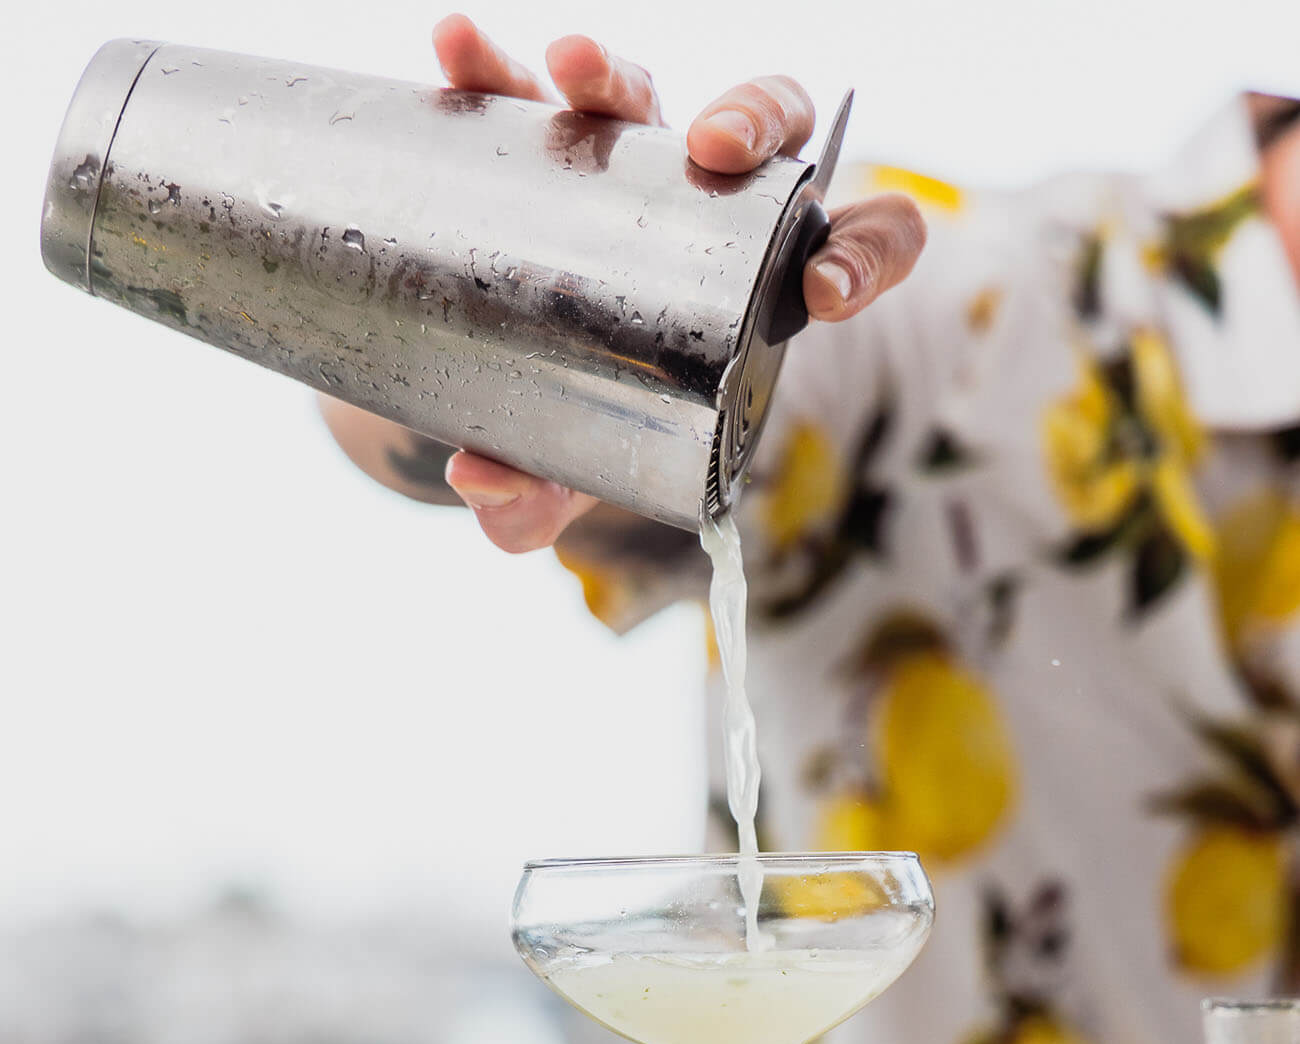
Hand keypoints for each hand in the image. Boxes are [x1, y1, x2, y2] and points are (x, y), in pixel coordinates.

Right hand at [434, 14, 925, 550]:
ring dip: (612, 73)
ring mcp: (630, 163)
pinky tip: (455, 54)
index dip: (866, 254)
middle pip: (770, 128)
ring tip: (568, 72)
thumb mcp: (572, 477)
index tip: (827, 294)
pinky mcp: (545, 139)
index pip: (862, 240)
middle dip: (751, 118)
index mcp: (764, 287)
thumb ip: (537, 501)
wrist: (508, 379)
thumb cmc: (580, 426)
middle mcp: (710, 209)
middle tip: (708, 152)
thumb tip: (483, 484)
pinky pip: (526, 86)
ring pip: (649, 92)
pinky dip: (495, 65)